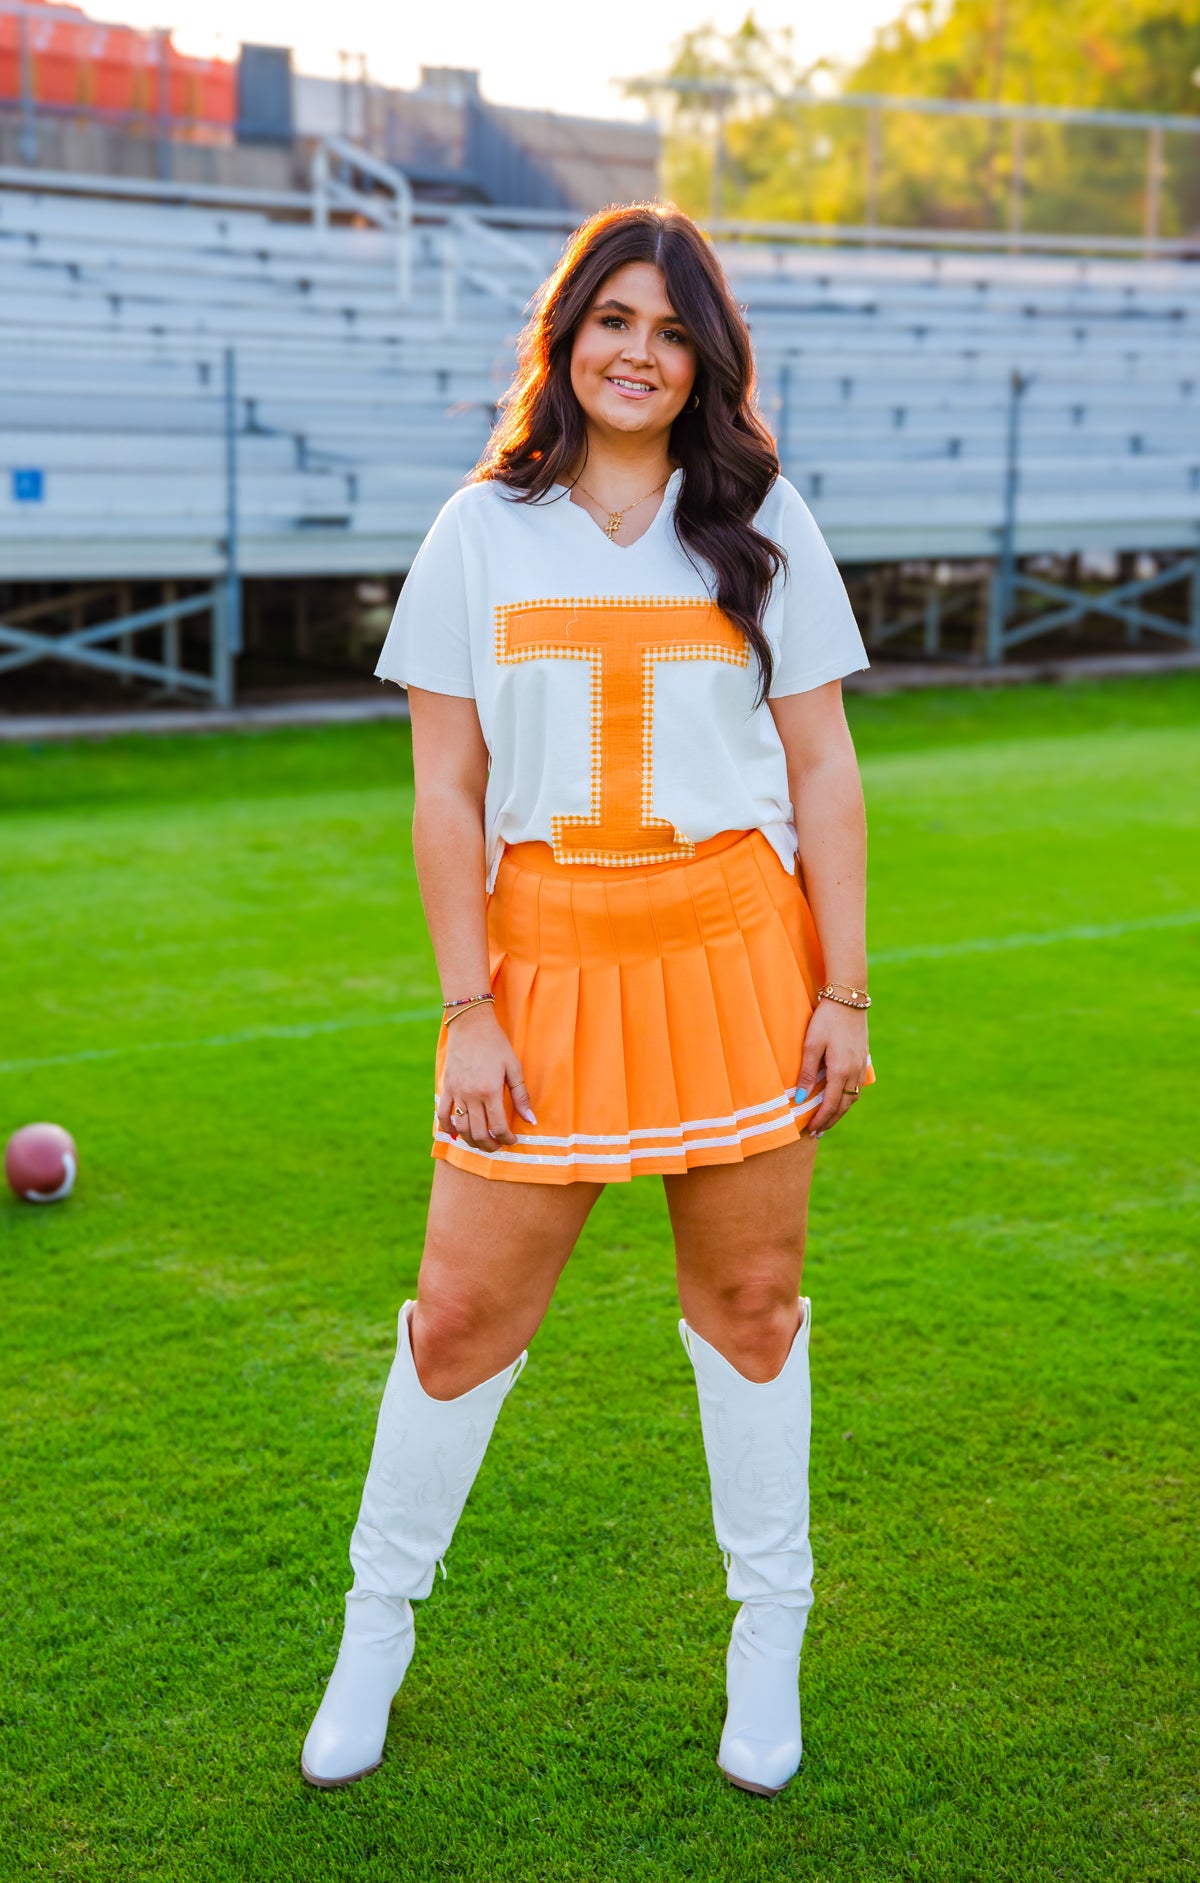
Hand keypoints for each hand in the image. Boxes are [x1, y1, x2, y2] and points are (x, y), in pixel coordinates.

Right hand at [437, 1006, 536, 1152]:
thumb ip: (521, 1096)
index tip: (513, 1139)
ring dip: (471, 1141)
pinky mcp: (446, 1087)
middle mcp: (471, 1095)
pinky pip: (442, 1115)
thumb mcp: (514, 1068)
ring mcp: (456, 1092)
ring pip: (461, 1128)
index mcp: (490, 1091)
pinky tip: (457, 1133)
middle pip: (478, 1132)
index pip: (498, 1126)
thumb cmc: (496, 1044)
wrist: (471, 1025)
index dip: (507, 1138)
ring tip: (482, 1142)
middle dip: (490, 1145)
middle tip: (498, 1146)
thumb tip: (531, 1120)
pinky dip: (448, 1128)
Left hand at [799, 998, 868, 1137]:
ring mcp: (861, 1065)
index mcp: (841, 1070)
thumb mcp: (811, 1044)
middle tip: (818, 1132)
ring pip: (853, 1097)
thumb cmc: (826, 1019)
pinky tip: (840, 1099)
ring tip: (828, 1120)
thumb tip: (799, 1098)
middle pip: (844, 1105)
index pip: (831, 1104)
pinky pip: (857, 1086)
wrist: (848, 998)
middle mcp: (854, 1071)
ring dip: (841, 1111)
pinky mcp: (863, 1058)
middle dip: (830, 1120)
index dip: (821, 1120)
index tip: (811, 1131)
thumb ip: (806, 1072)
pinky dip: (848, 1098)